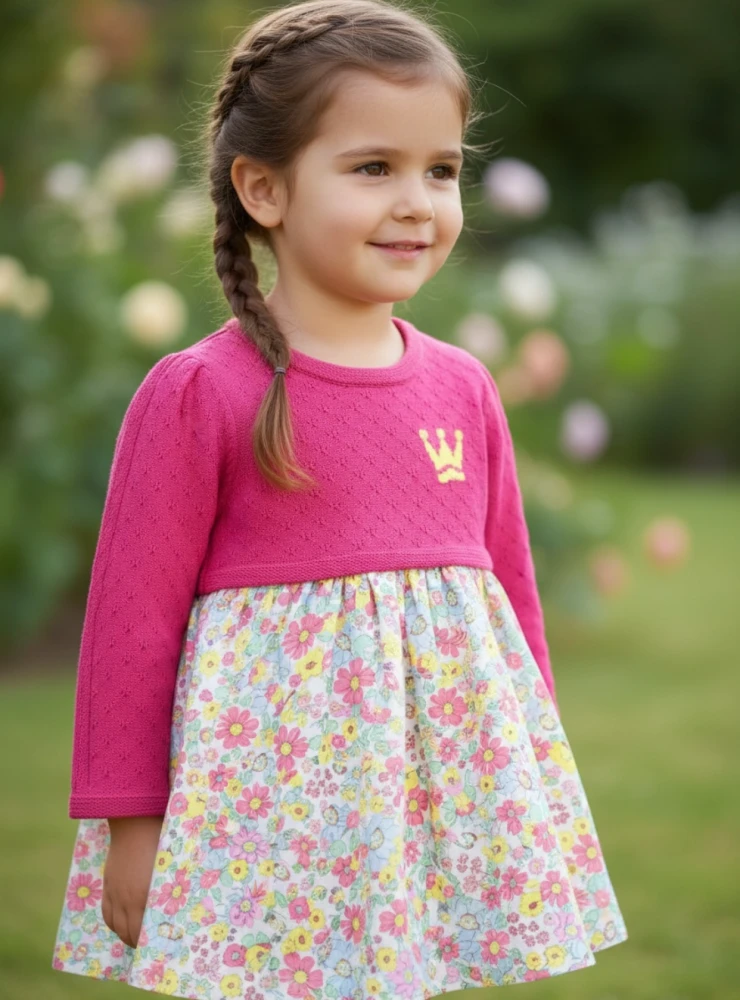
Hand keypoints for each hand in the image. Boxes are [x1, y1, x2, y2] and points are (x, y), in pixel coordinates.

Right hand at [102, 815, 163, 948]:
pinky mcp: (108, 884)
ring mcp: (115, 892)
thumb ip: (173, 889)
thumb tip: (183, 906)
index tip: (163, 947)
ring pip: (117, 926)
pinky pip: (106, 913)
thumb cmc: (161, 839)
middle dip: (140, 944)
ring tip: (137, 940)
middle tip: (152, 947)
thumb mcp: (172, 866)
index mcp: (146, 896)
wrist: (135, 820)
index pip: (146, 932)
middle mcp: (128, 899)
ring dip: (126, 937)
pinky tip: (122, 926)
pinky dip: (114, 924)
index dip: (153, 943)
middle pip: (130, 933)